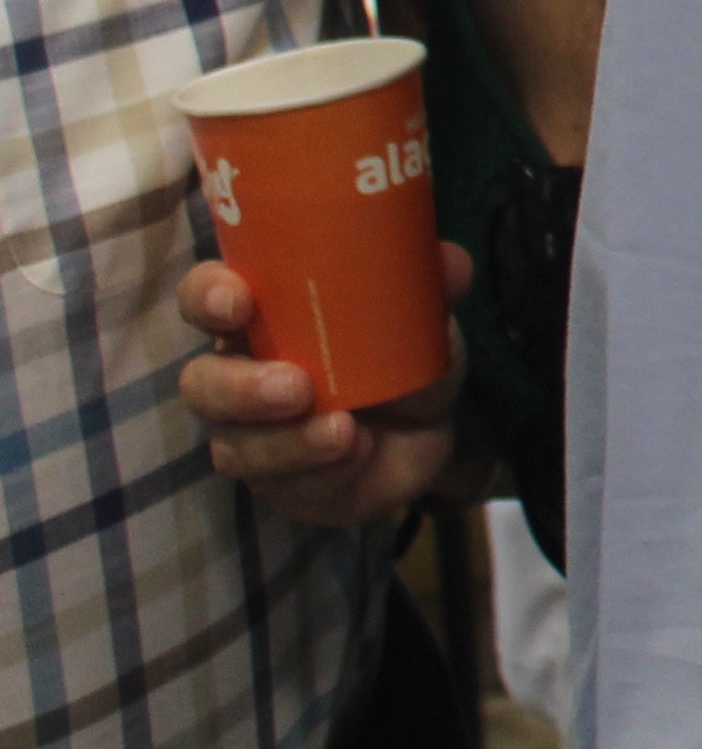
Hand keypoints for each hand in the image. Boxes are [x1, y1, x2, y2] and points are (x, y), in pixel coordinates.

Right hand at [173, 248, 469, 530]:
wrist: (426, 428)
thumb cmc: (397, 352)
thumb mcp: (420, 316)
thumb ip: (431, 287)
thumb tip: (451, 262)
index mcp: (259, 319)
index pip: (206, 298)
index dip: (207, 296)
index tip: (237, 298)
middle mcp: (239, 377)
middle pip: (202, 383)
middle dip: (239, 388)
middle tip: (295, 386)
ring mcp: (252, 437)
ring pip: (236, 445)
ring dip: (286, 441)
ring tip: (341, 430)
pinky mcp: (278, 485)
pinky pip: (282, 486)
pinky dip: (322, 471)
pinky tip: (356, 455)